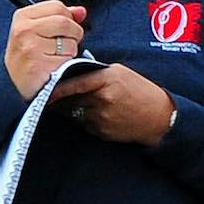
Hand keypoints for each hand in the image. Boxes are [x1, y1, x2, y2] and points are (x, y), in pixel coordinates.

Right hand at [6, 1, 88, 98]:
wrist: (12, 83)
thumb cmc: (27, 56)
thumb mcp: (36, 31)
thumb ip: (60, 17)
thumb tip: (81, 11)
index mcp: (23, 17)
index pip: (58, 7)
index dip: (67, 18)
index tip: (62, 29)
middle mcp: (25, 29)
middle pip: (65, 22)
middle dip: (72, 34)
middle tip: (62, 45)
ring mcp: (31, 47)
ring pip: (70, 42)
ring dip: (69, 52)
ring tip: (54, 57)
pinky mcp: (40, 65)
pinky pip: (68, 59)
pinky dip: (66, 64)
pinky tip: (53, 66)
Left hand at [53, 64, 175, 144]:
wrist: (159, 117)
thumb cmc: (140, 90)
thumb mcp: (120, 72)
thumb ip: (96, 73)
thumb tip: (71, 74)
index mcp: (106, 80)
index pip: (74, 84)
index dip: (57, 88)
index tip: (45, 90)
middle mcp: (102, 99)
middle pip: (71, 100)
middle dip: (62, 100)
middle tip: (55, 98)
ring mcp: (101, 117)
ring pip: (76, 113)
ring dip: (75, 110)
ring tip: (89, 105)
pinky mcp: (102, 131)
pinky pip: (85, 125)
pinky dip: (87, 120)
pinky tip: (100, 115)